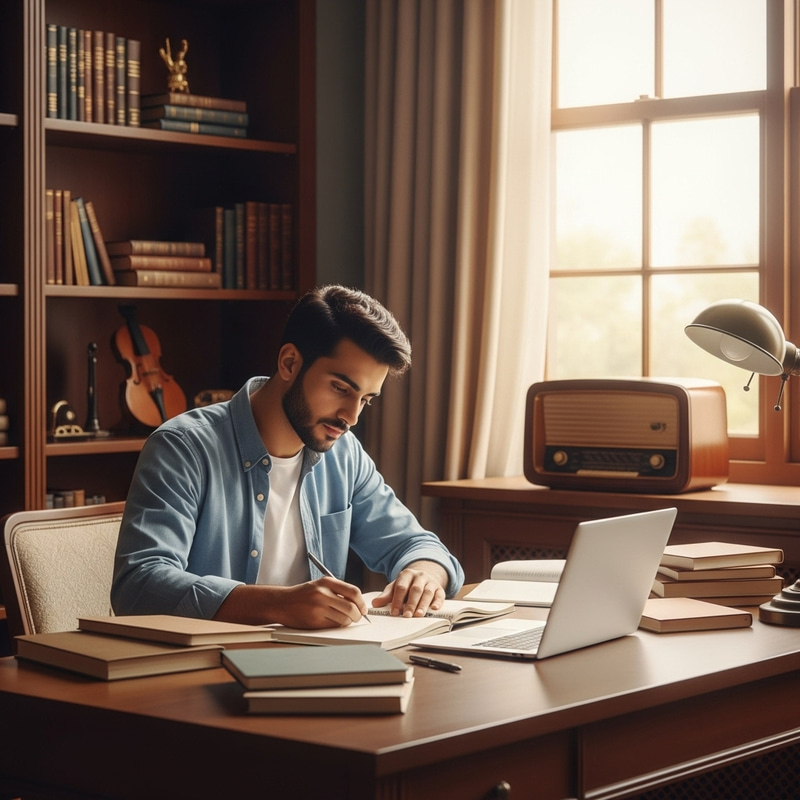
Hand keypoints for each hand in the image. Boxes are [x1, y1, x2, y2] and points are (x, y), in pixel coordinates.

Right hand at [215, 578, 367, 628]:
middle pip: (351, 608)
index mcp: (327, 582)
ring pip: (344, 619)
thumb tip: (358, 603)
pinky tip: (332, 622)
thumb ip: (338, 591)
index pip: (354, 592)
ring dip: (347, 622)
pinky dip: (337, 626)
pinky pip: (333, 627)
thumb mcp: (320, 585)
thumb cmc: (303, 595)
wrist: (281, 602)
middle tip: (357, 618)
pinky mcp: (314, 622)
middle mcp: (323, 594)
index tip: (363, 608)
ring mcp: (318, 608)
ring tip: (343, 620)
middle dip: (358, 615)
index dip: (361, 603)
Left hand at [369, 561, 448, 617]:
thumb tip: (375, 603)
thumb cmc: (407, 585)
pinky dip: (438, 602)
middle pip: (415, 590)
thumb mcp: (395, 587)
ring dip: (423, 604)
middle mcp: (419, 576)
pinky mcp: (439, 588)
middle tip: (407, 615)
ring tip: (418, 615)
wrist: (423, 577)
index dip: (397, 600)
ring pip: (427, 592)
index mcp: (406, 574)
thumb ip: (386, 596)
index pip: (401, 587)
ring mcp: (430, 582)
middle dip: (410, 603)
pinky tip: (434, 608)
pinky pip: (440, 595)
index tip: (394, 612)